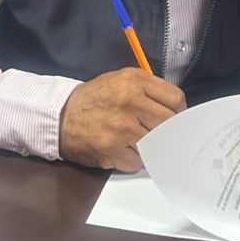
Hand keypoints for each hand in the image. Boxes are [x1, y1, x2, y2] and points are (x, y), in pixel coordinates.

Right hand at [59, 69, 185, 170]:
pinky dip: (135, 159)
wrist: (60, 117)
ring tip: (138, 139)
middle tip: (158, 132)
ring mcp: (121, 127)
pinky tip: (124, 149)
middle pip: (168, 123)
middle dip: (166, 130)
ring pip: (156, 142)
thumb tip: (176, 109)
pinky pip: (139, 160)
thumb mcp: (121, 80)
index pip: (175, 99)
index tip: (175, 118)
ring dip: (151, 145)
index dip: (179, 112)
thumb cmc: (94, 99)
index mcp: (134, 81)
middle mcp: (129, 102)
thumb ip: (149, 89)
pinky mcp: (113, 149)